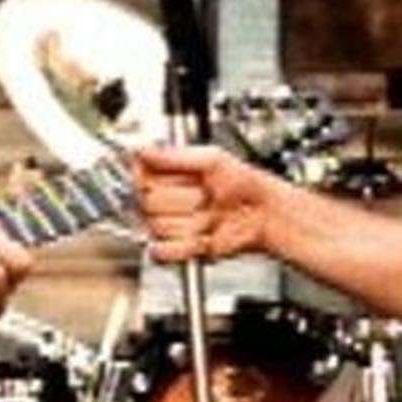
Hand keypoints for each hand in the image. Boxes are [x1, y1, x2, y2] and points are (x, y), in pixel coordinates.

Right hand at [135, 144, 277, 261]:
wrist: (263, 214)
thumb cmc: (244, 183)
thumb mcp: (212, 158)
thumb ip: (173, 155)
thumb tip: (143, 151)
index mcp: (168, 174)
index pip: (139, 177)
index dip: (153, 178)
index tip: (174, 177)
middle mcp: (165, 200)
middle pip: (147, 204)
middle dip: (179, 200)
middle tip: (202, 195)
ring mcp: (171, 225)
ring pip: (157, 227)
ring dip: (187, 222)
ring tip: (207, 214)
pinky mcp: (178, 249)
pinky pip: (162, 251)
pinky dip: (184, 245)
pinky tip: (202, 235)